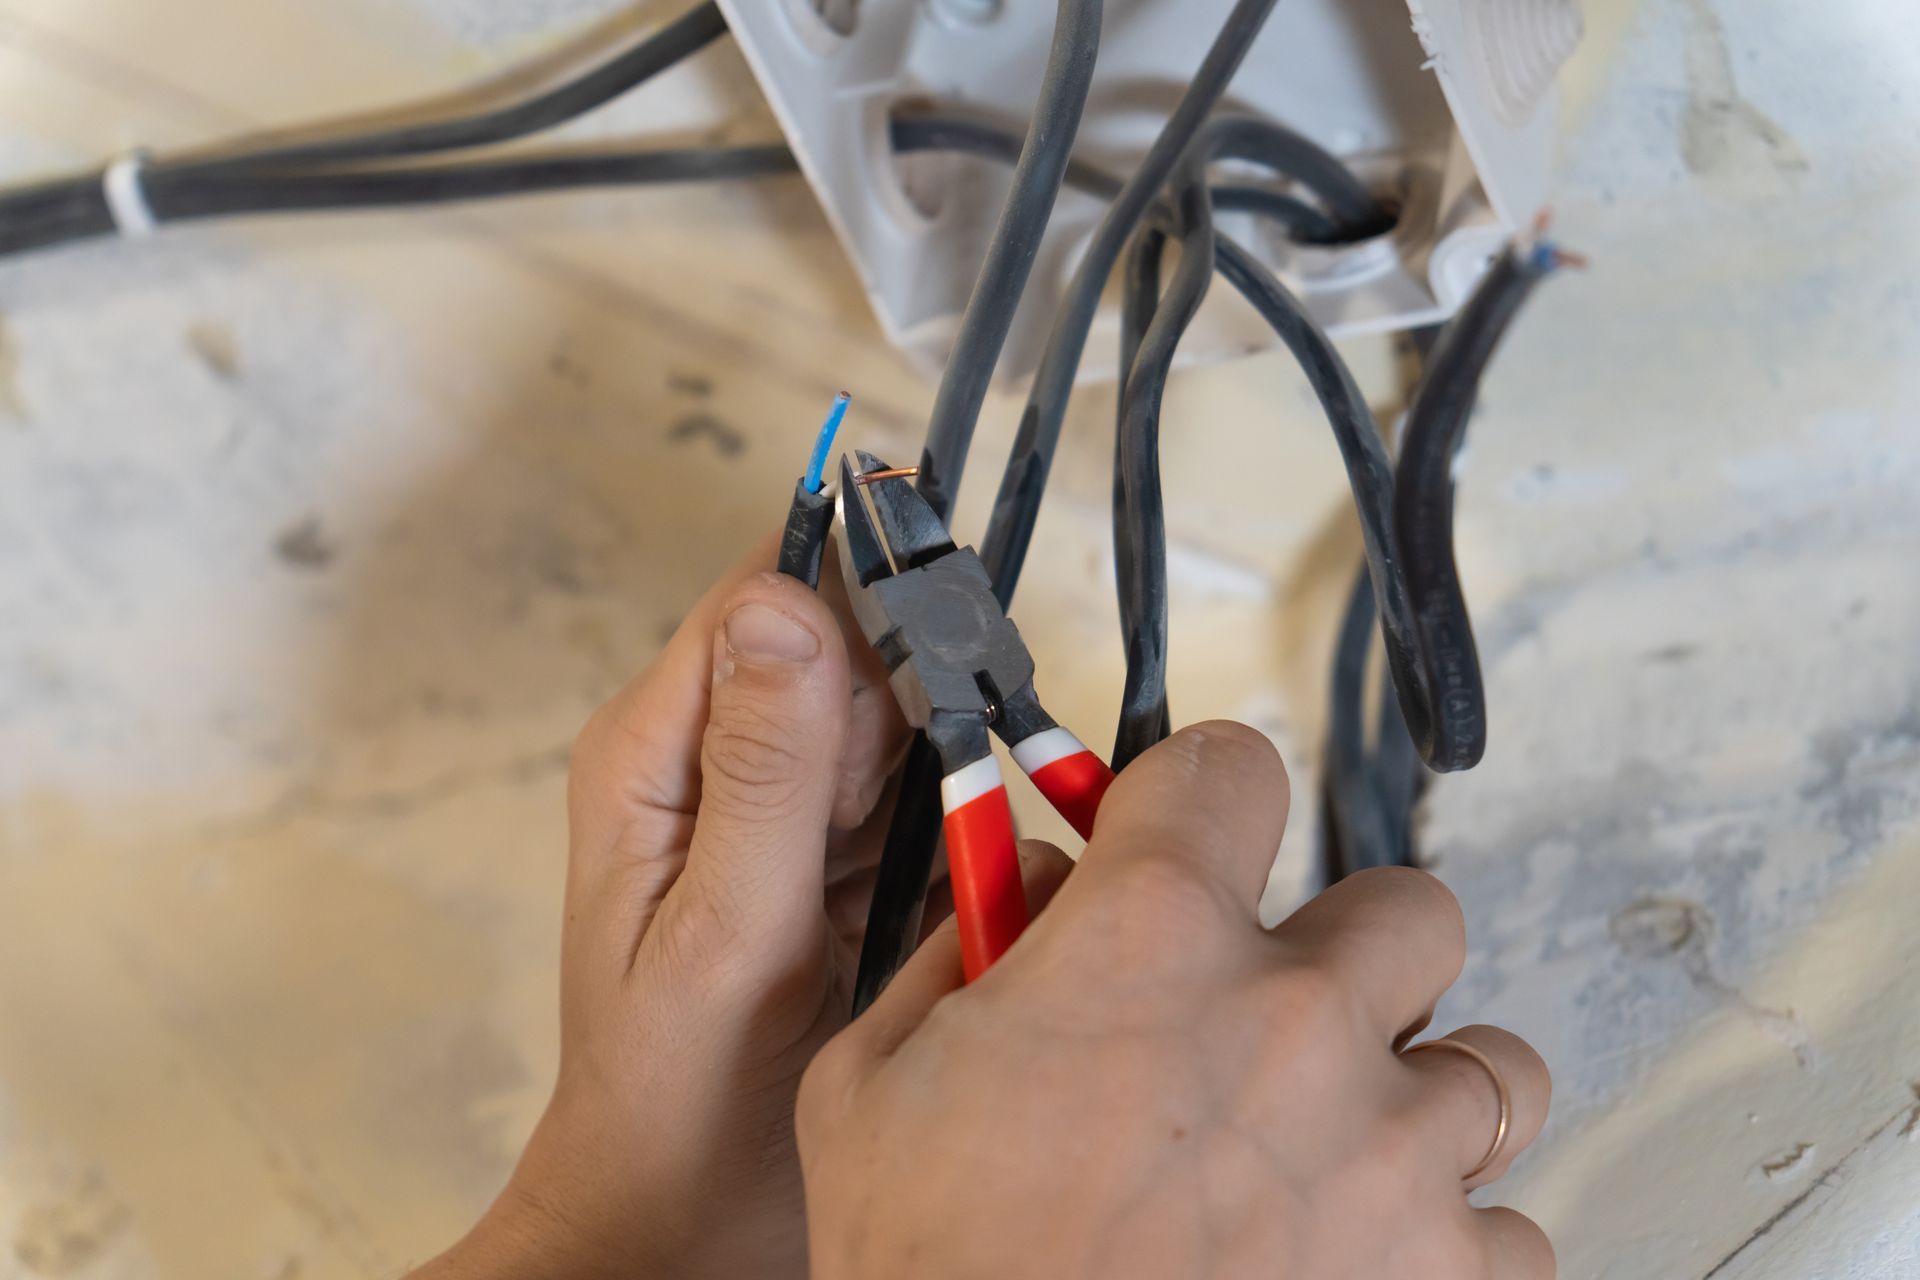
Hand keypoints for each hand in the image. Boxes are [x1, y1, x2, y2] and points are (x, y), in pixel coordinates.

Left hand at [411, 536, 948, 1277]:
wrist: (683, 1226)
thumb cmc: (677, 1104)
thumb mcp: (726, 934)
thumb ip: (762, 772)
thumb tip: (786, 600)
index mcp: (657, 754)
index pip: (764, 595)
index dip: (862, 595)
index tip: (949, 638)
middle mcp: (713, 761)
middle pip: (847, 649)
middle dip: (921, 699)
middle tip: (938, 806)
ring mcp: (778, 811)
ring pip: (896, 723)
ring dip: (944, 773)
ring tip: (929, 874)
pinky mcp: (831, 860)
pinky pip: (915, 799)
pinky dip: (950, 834)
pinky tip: (943, 899)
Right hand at [799, 721, 1553, 1278]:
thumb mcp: (873, 1087)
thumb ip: (958, 951)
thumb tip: (1025, 885)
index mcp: (1149, 943)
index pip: (1231, 768)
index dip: (1202, 797)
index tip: (1191, 834)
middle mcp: (1294, 1020)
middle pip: (1407, 907)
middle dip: (1345, 952)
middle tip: (1278, 1014)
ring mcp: (1388, 1149)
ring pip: (1494, 1062)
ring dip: (1422, 1094)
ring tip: (1340, 1149)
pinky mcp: (1445, 1277)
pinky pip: (1514, 1229)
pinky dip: (1452, 1243)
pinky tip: (1362, 1259)